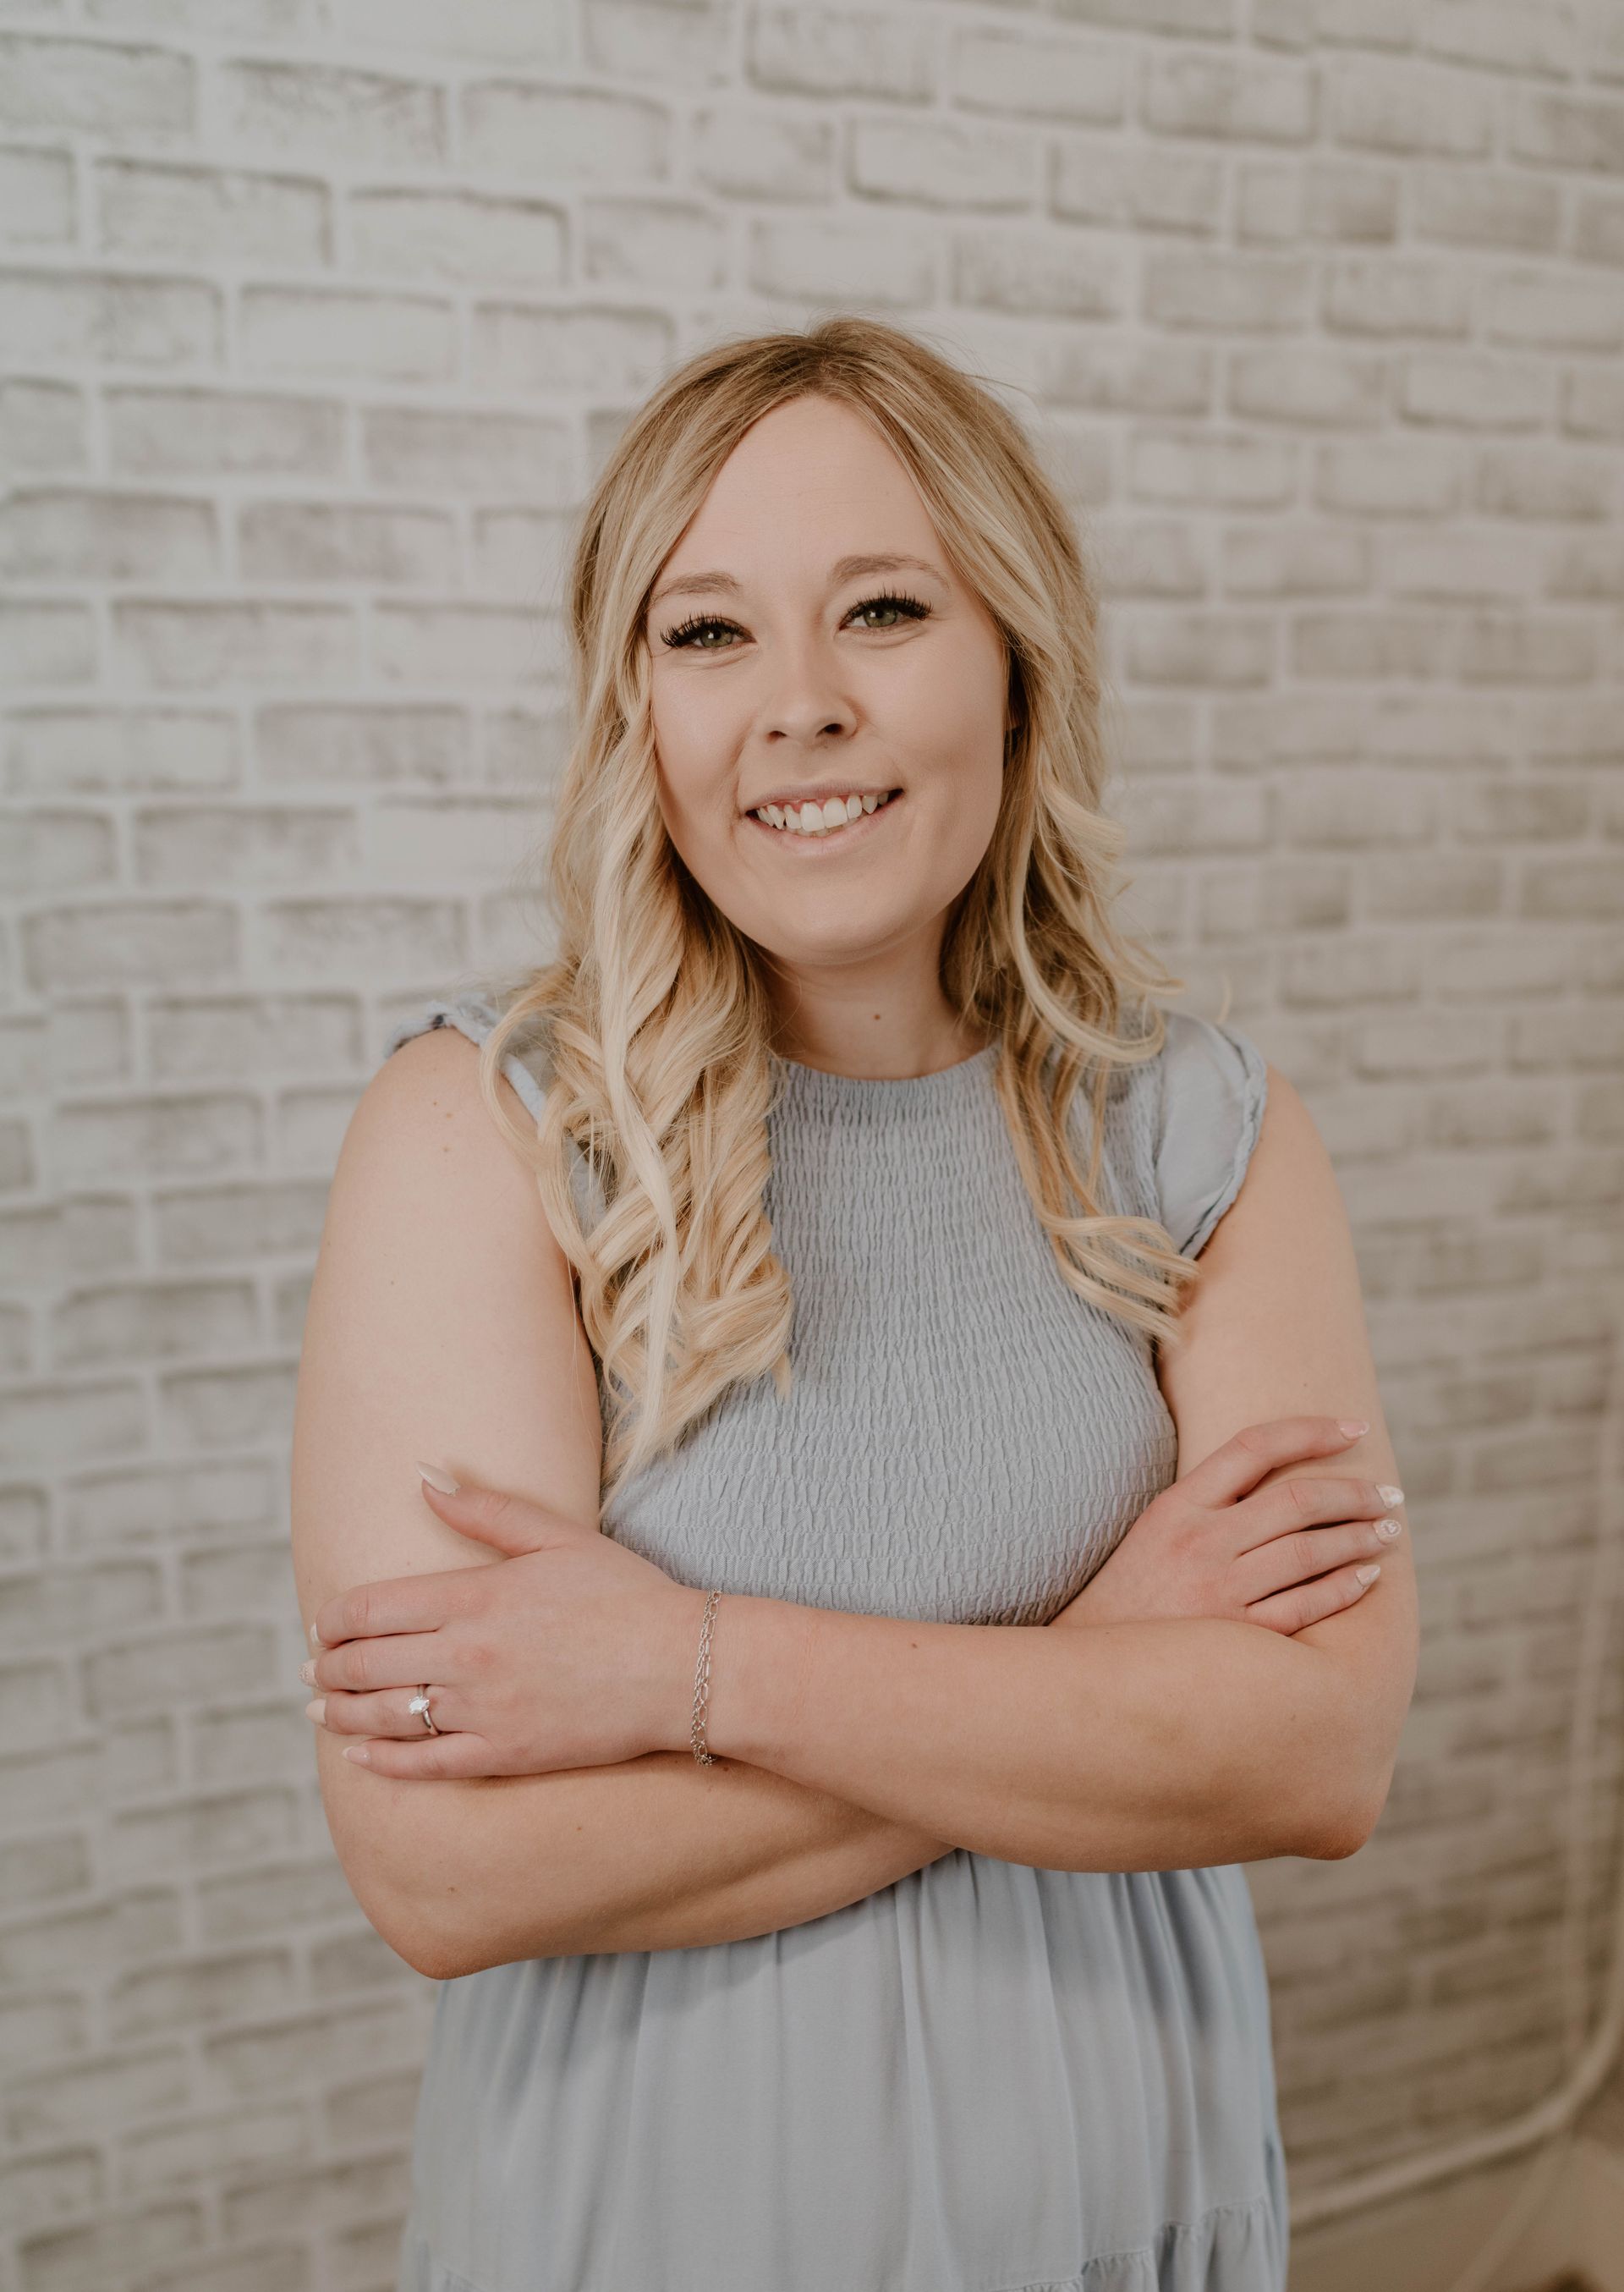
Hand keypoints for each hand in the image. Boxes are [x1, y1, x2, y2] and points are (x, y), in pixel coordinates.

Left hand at [305, 1473, 709, 1778]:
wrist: (683, 1667)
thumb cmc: (626, 1594)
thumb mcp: (556, 1537)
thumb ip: (483, 1510)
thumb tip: (422, 1476)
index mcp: (473, 1597)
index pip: (371, 1609)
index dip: (334, 1618)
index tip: (323, 1624)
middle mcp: (466, 1656)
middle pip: (366, 1664)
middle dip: (329, 1666)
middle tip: (312, 1668)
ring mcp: (483, 1711)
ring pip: (385, 1716)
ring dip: (341, 1713)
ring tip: (320, 1708)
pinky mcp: (504, 1755)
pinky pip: (425, 1766)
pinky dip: (382, 1762)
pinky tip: (358, 1757)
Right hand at [1053, 1415, 1404, 1636]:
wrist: (1092, 1668)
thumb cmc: (1132, 1594)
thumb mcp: (1157, 1529)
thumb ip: (1211, 1500)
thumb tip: (1285, 1476)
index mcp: (1178, 1506)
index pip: (1254, 1446)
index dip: (1310, 1431)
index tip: (1353, 1428)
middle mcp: (1200, 1542)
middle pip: (1297, 1500)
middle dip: (1354, 1492)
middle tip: (1389, 1493)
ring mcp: (1219, 1592)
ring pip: (1310, 1552)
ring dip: (1360, 1537)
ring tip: (1387, 1529)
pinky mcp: (1237, 1639)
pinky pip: (1306, 1607)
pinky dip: (1344, 1587)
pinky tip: (1367, 1577)